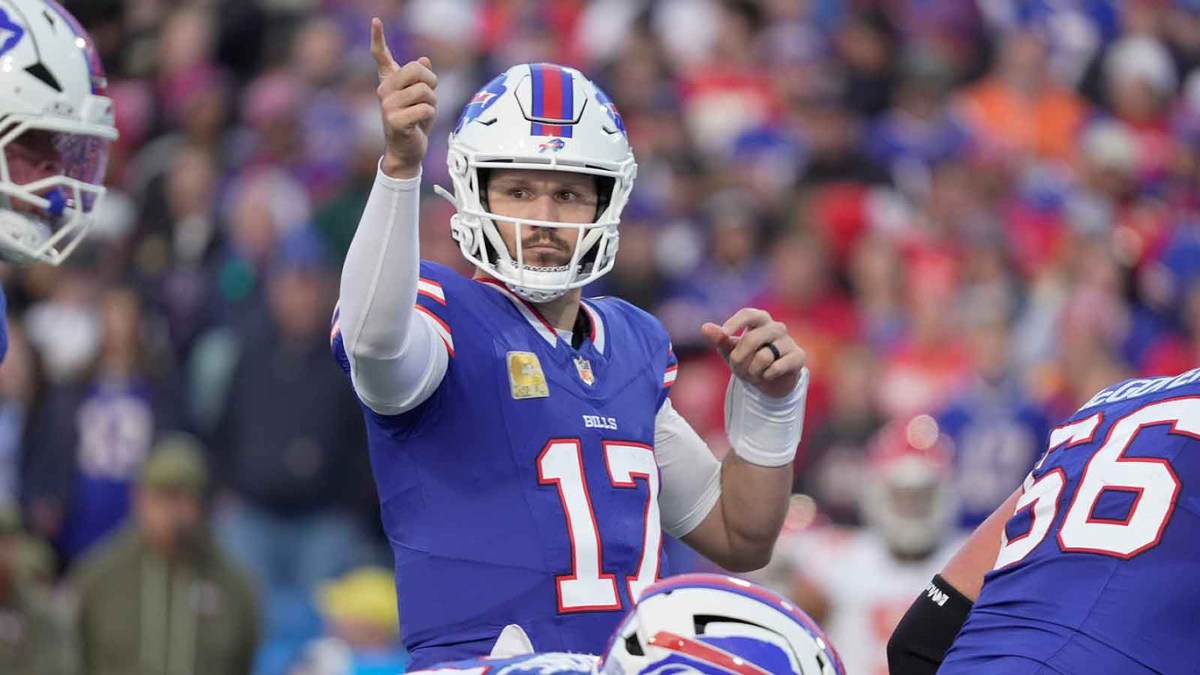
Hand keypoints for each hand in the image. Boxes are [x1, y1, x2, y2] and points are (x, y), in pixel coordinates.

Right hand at [371, 18, 436, 178]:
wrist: (407, 152)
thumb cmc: (415, 123)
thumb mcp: (422, 98)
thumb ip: (421, 80)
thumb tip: (424, 60)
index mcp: (389, 82)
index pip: (380, 56)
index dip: (378, 38)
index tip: (376, 20)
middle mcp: (384, 90)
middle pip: (416, 70)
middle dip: (431, 82)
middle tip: (429, 96)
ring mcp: (387, 105)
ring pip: (424, 91)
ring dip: (432, 103)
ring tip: (424, 114)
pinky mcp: (394, 120)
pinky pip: (425, 108)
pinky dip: (430, 116)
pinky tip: (420, 125)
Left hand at [701, 308, 805, 398]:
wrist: (769, 380)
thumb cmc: (748, 359)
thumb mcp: (731, 350)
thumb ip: (720, 338)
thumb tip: (705, 327)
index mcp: (760, 320)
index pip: (748, 314)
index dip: (736, 322)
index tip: (724, 334)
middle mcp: (776, 327)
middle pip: (753, 339)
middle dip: (739, 358)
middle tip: (736, 368)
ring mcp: (789, 341)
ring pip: (764, 356)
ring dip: (753, 370)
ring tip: (755, 373)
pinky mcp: (798, 356)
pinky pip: (778, 367)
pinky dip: (767, 375)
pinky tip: (767, 376)